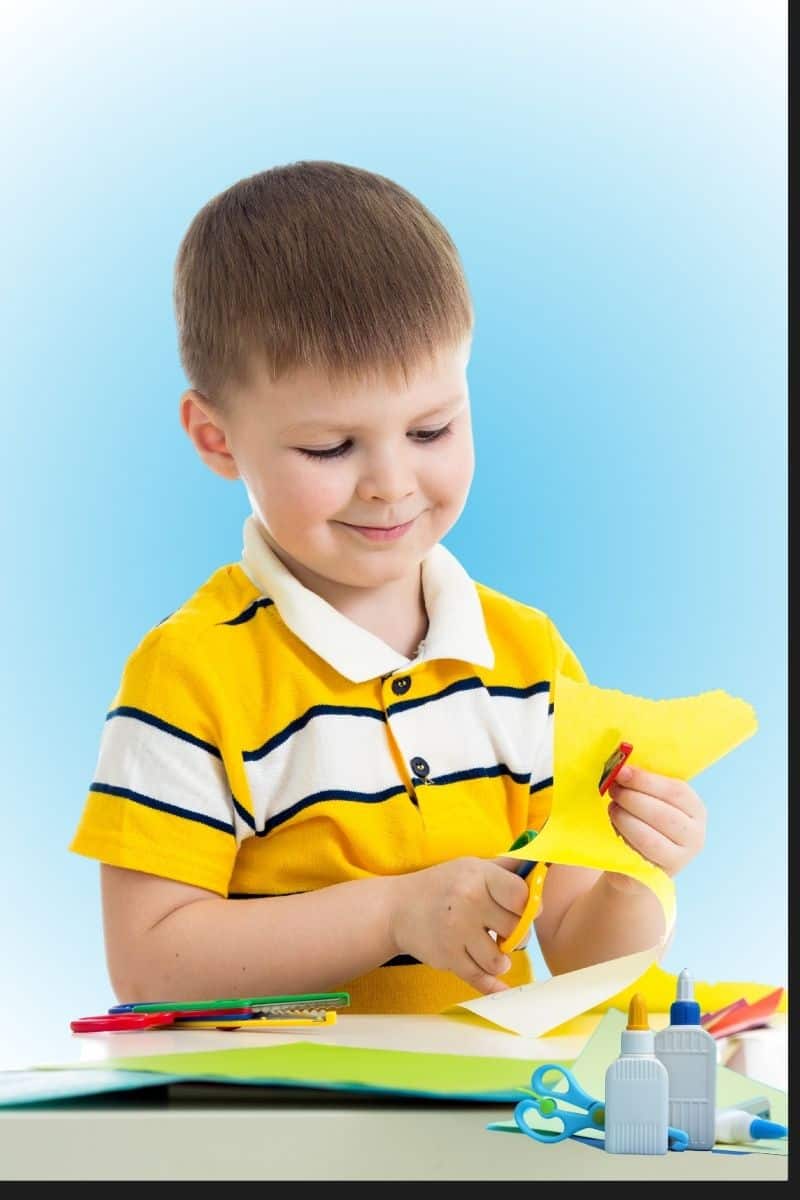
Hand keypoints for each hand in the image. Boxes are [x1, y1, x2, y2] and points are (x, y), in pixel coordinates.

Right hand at [389, 857, 529, 994]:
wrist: (397, 908)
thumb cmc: (443, 885)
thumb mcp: (471, 867)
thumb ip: (506, 870)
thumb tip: (542, 871)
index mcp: (478, 876)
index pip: (522, 896)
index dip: (529, 906)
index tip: (525, 910)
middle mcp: (468, 902)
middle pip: (515, 930)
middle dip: (516, 934)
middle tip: (505, 931)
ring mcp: (457, 932)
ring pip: (500, 960)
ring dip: (501, 959)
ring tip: (492, 948)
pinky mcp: (448, 958)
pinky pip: (481, 979)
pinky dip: (493, 985)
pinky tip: (500, 986)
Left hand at [604, 764, 705, 892]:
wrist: (635, 863)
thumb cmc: (642, 822)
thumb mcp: (648, 801)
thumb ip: (642, 786)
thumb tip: (621, 766)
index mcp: (695, 809)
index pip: (675, 791)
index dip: (646, 780)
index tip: (622, 771)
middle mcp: (695, 834)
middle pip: (663, 814)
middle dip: (633, 798)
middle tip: (613, 789)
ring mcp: (681, 858)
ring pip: (651, 837)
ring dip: (626, 819)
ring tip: (612, 808)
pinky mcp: (660, 875)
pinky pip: (640, 856)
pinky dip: (624, 839)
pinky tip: (615, 829)